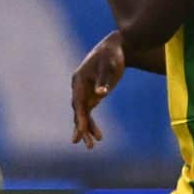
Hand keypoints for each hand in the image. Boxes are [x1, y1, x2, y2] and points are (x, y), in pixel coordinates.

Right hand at [71, 32, 125, 148]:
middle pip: (78, 110)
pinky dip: (91, 123)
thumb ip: (104, 81)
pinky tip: (98, 136)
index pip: (78, 102)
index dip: (79, 116)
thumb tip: (101, 94)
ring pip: (82, 114)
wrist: (115, 48)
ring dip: (86, 129)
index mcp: (79, 80)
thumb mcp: (109, 67)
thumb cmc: (112, 56)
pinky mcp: (92, 95)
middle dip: (81, 127)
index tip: (81, 130)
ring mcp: (84, 92)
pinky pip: (89, 112)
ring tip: (92, 145)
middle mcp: (78, 87)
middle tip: (83, 143)